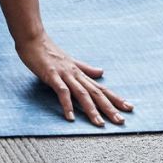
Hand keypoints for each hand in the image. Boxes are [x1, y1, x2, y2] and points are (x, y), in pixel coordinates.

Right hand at [15, 31, 133, 125]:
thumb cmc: (48, 50)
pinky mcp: (52, 75)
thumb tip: (101, 72)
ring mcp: (64, 74)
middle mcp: (75, 74)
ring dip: (92, 109)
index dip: (115, 98)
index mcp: (79, 72)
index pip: (101, 88)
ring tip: (99, 124)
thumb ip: (85, 68)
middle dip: (109, 107)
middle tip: (121, 121)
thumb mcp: (70, 60)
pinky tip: (70, 117)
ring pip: (81, 94)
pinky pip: (61, 92)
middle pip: (95, 93)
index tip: (129, 108)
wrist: (33, 38)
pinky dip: (67, 104)